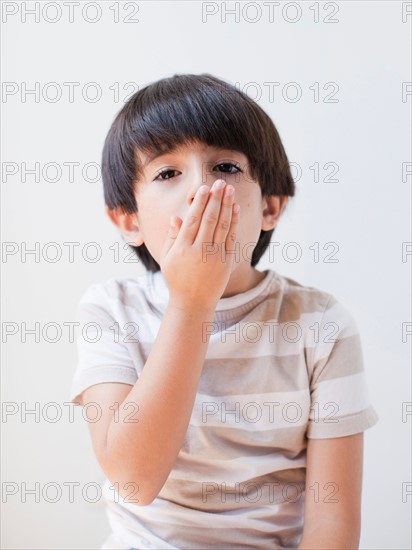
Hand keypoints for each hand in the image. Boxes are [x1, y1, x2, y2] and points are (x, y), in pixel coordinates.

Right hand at [159, 179, 239, 311]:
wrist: (193, 302)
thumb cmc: (177, 279)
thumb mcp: (167, 259)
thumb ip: (171, 237)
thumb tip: (177, 217)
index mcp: (183, 248)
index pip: (193, 220)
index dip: (200, 202)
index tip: (204, 188)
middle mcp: (199, 251)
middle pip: (210, 219)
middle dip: (215, 199)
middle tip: (220, 183)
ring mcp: (215, 256)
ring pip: (222, 226)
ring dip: (227, 206)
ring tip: (229, 190)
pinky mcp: (226, 262)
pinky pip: (231, 238)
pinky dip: (234, 222)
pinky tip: (235, 209)